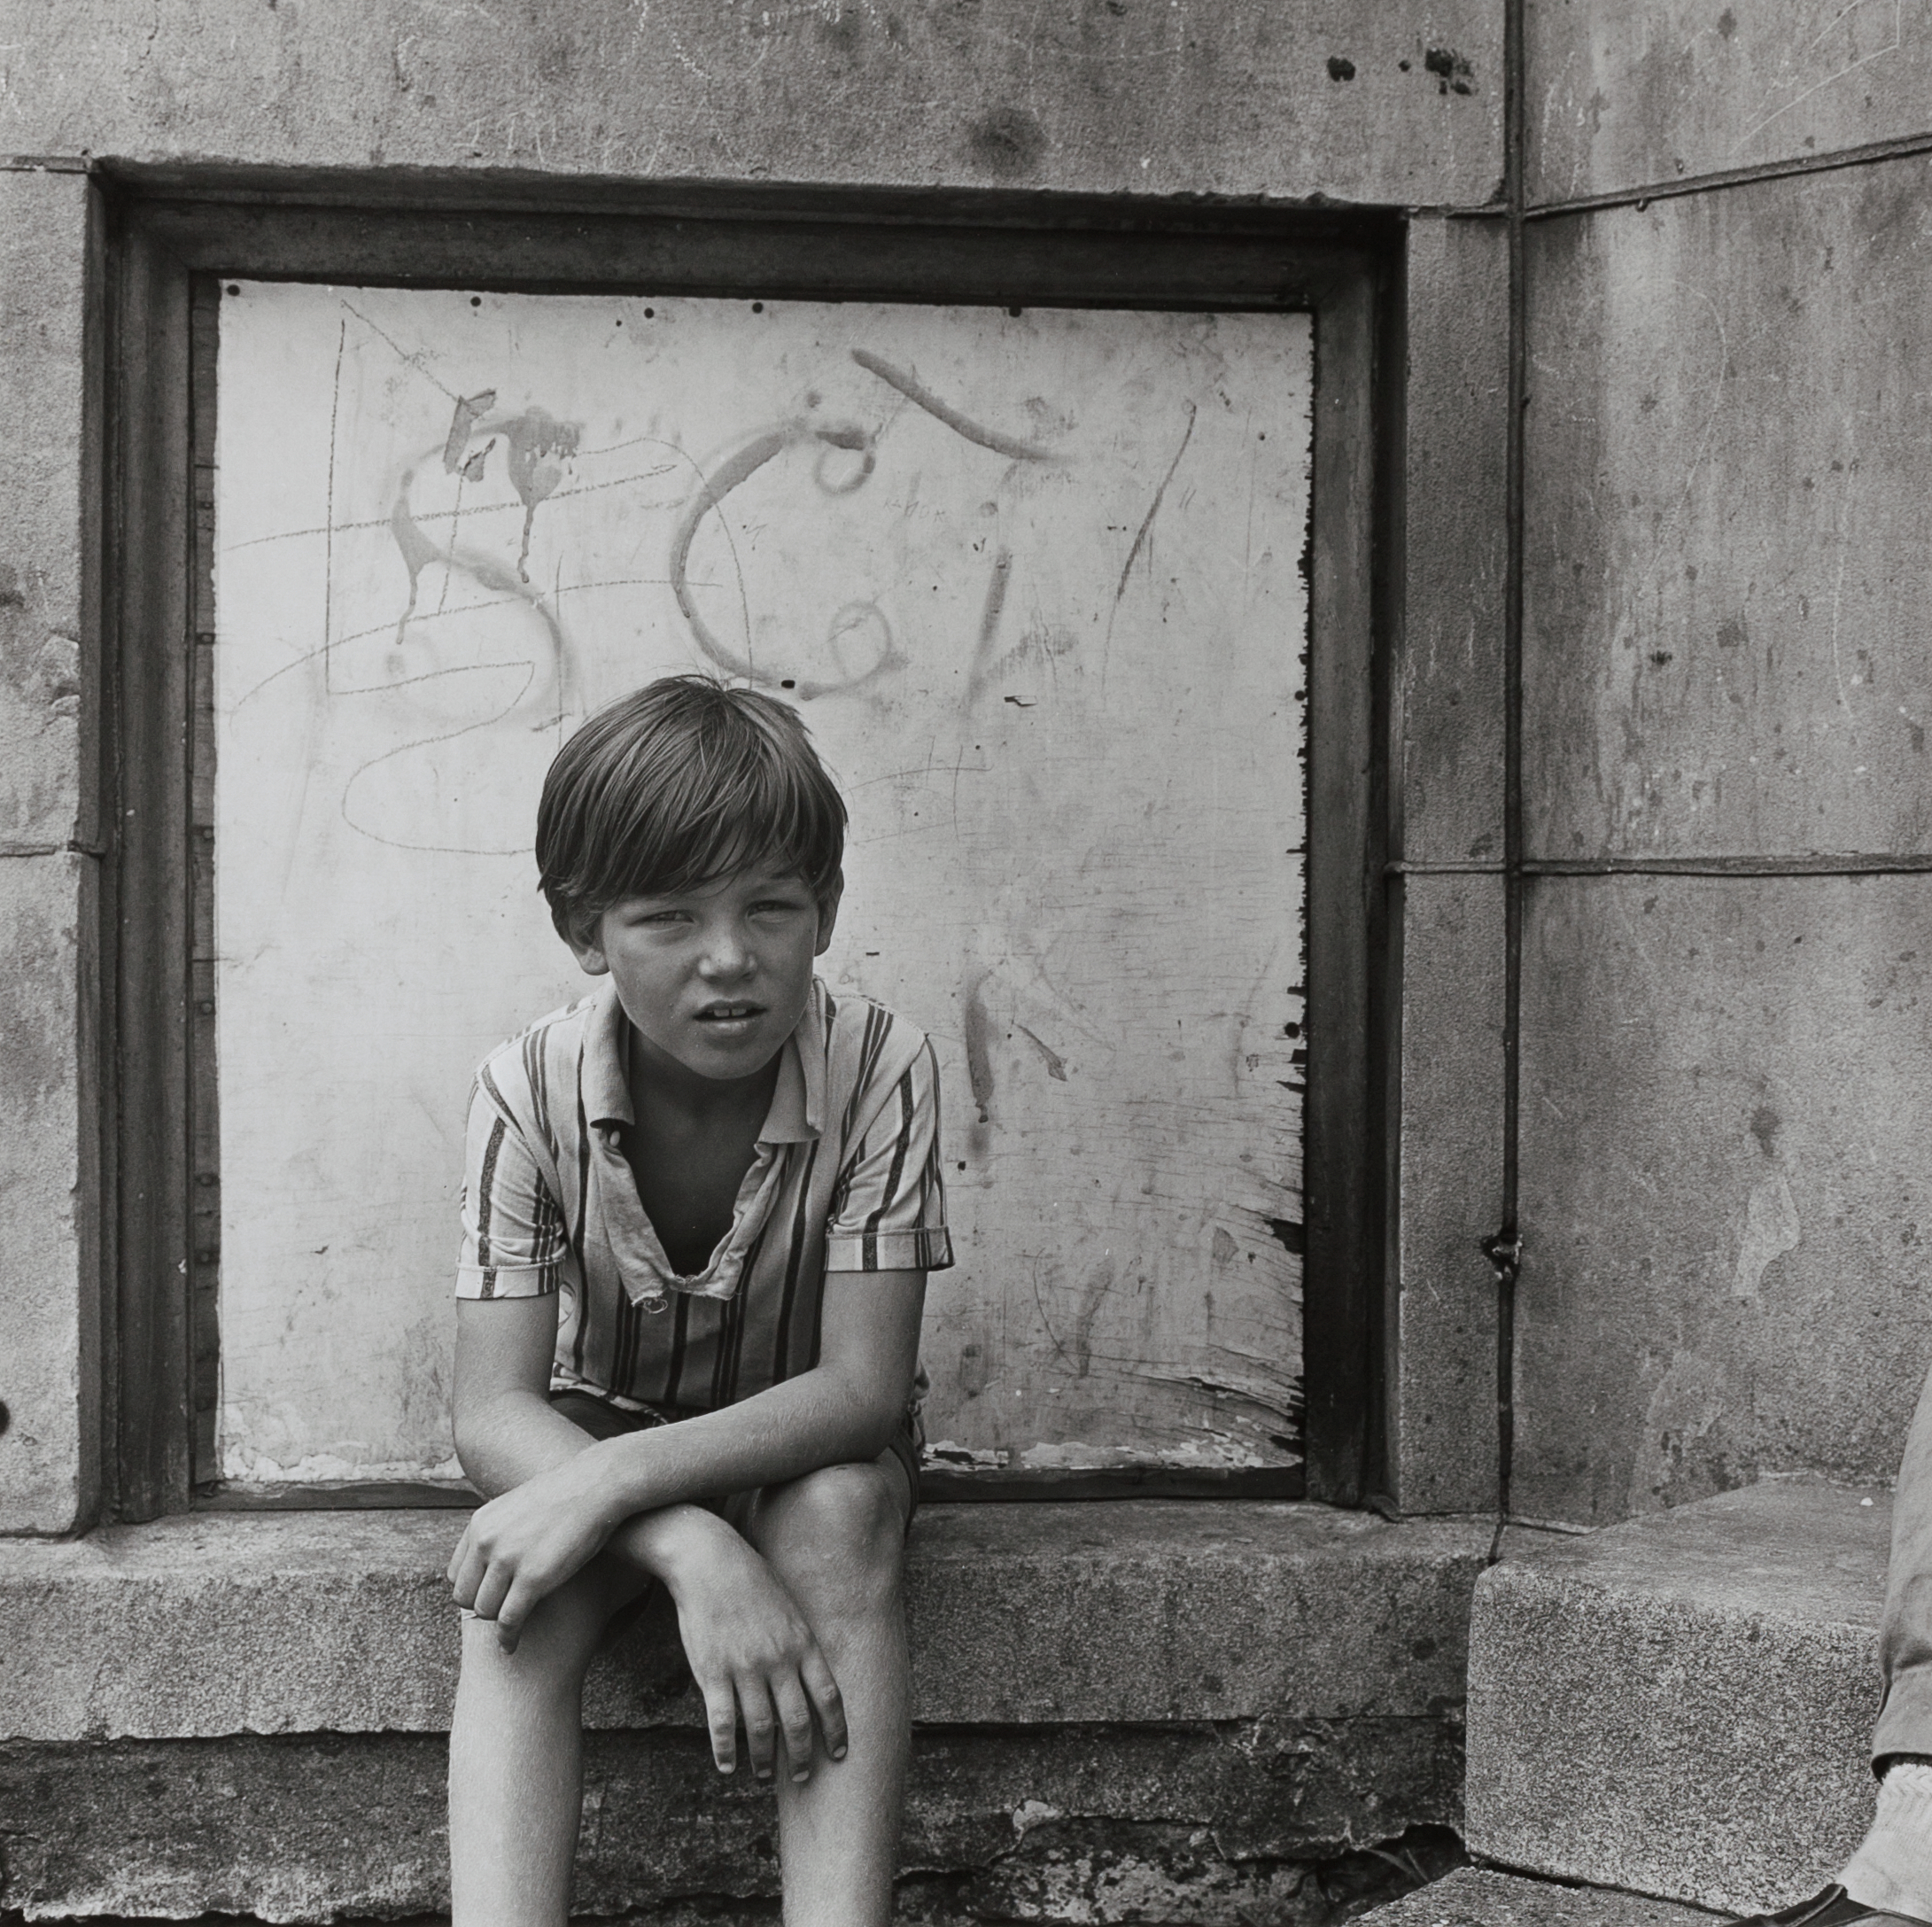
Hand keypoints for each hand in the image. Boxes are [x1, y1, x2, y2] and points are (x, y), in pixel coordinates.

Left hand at [446, 1455, 616, 1649]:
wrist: (595, 1485)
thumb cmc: (564, 1496)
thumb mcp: (516, 1507)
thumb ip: (497, 1532)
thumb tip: (491, 1559)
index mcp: (480, 1524)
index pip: (456, 1576)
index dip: (473, 1589)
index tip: (490, 1596)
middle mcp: (487, 1541)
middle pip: (466, 1597)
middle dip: (484, 1607)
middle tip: (504, 1609)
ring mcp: (508, 1560)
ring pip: (486, 1611)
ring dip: (499, 1620)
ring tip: (514, 1622)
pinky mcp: (533, 1578)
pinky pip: (509, 1620)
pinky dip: (508, 1638)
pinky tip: (512, 1645)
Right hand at [661, 1525, 847, 1784]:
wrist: (711, 1562)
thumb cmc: (752, 1581)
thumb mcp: (789, 1607)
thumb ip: (800, 1644)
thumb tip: (811, 1677)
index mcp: (802, 1642)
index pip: (829, 1696)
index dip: (836, 1730)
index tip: (840, 1754)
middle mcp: (778, 1659)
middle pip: (798, 1720)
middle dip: (802, 1755)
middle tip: (803, 1778)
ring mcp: (745, 1667)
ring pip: (761, 1727)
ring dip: (765, 1758)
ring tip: (764, 1776)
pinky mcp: (713, 1672)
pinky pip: (722, 1721)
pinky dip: (725, 1749)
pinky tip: (728, 1766)